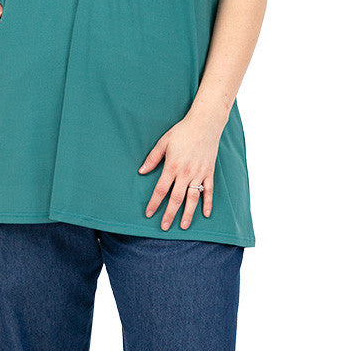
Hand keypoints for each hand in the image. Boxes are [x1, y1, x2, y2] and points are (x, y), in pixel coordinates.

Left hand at [138, 113, 222, 230]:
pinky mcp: (209, 172)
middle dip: (169, 214)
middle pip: (176, 198)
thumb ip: (152, 158)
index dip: (154, 203)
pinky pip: (209, 191)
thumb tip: (141, 171)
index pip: (161, 189)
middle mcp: (186, 173)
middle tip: (164, 227)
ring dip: (188, 214)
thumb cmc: (182, 131)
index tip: (149, 213)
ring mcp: (199, 174)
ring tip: (184, 226)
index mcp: (173, 166)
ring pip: (193, 198)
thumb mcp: (163, 142)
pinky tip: (205, 214)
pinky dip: (208, 203)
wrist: (205, 123)